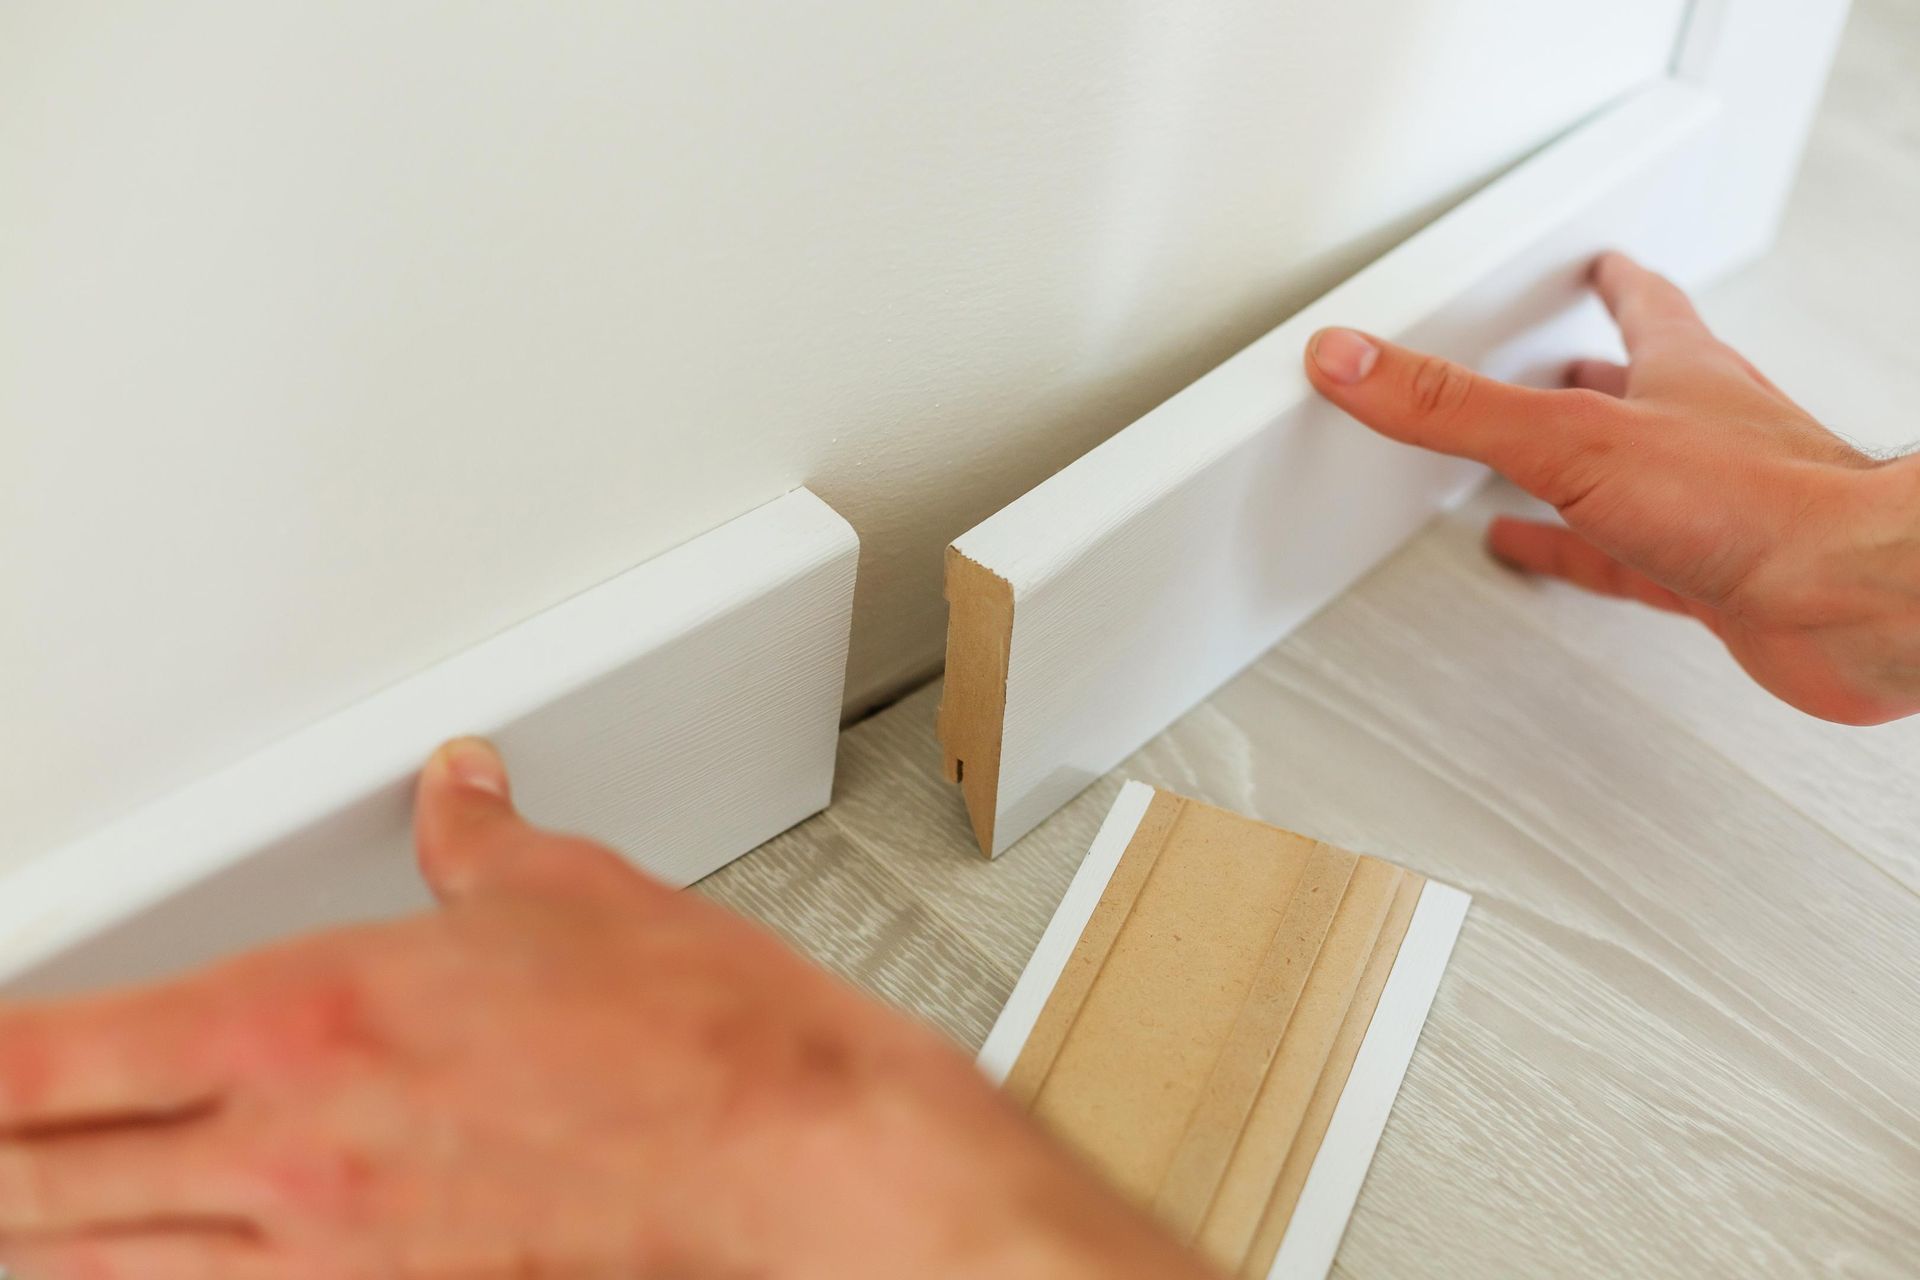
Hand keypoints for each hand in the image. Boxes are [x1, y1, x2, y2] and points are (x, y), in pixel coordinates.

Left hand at [0, 739, 1214, 1279]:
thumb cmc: (694, 1034)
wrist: (792, 1151)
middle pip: (37, 1186)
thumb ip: (482, 842)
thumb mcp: (572, 893)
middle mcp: (294, 1149)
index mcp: (310, 1016)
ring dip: (40, 1237)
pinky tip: (146, 1268)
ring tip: (21, 1210)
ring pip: (107, 1270)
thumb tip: (461, 792)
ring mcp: (336, 1251)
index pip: (47, 1058)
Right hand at [1304, 251, 1919, 724]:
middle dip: (1594, 375)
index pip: (1644, 307)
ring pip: (1629, 482)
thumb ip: (1454, 406)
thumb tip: (1354, 360)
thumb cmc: (1759, 507)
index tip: (1594, 263)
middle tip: (1559, 362)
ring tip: (1530, 478)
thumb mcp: (1569, 438)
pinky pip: (1629, 564)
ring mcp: (1711, 510)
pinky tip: (1564, 567)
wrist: (1850, 602)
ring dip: (1580, 477)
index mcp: (1679, 375)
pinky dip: (1584, 560)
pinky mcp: (1713, 582)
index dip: (1612, 282)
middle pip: (1639, 389)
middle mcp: (1701, 433)